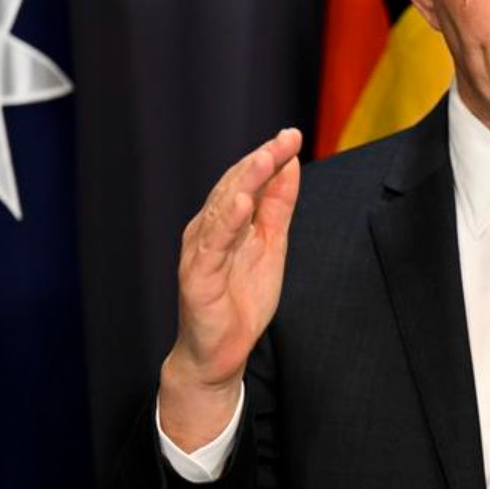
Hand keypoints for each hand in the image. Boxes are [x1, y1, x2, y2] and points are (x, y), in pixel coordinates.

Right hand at [159, 127, 301, 450]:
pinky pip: (212, 246)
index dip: (269, 157)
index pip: (248, 180)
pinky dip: (225, 223)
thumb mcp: (271, 246)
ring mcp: (201, 252)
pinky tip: (240, 203)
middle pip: (234, 187)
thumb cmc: (242, 299)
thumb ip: (277, 208)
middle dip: (262, 161)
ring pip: (222, 209)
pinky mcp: (197, 277)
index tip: (293, 135)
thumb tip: (290, 165)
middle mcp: (209, 229)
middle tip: (286, 138)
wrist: (221, 353)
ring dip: (244, 181)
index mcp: (226, 221)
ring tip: (265, 158)